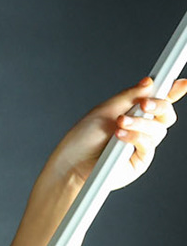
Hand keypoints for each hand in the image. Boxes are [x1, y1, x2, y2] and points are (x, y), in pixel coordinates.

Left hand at [42, 78, 184, 191]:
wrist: (70, 164)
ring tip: (119, 123)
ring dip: (139, 123)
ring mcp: (143, 145)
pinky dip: (135, 137)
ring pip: (158, 129)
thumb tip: (149, 81)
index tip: (182, 82)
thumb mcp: (105, 110)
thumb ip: (129, 96)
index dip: (173, 91)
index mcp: (134, 112)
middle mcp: (142, 128)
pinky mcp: (141, 160)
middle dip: (160, 106)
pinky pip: (148, 145)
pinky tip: (119, 136)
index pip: (159, 100)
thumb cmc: (83, 138)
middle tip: (145, 104)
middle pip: (167, 115)